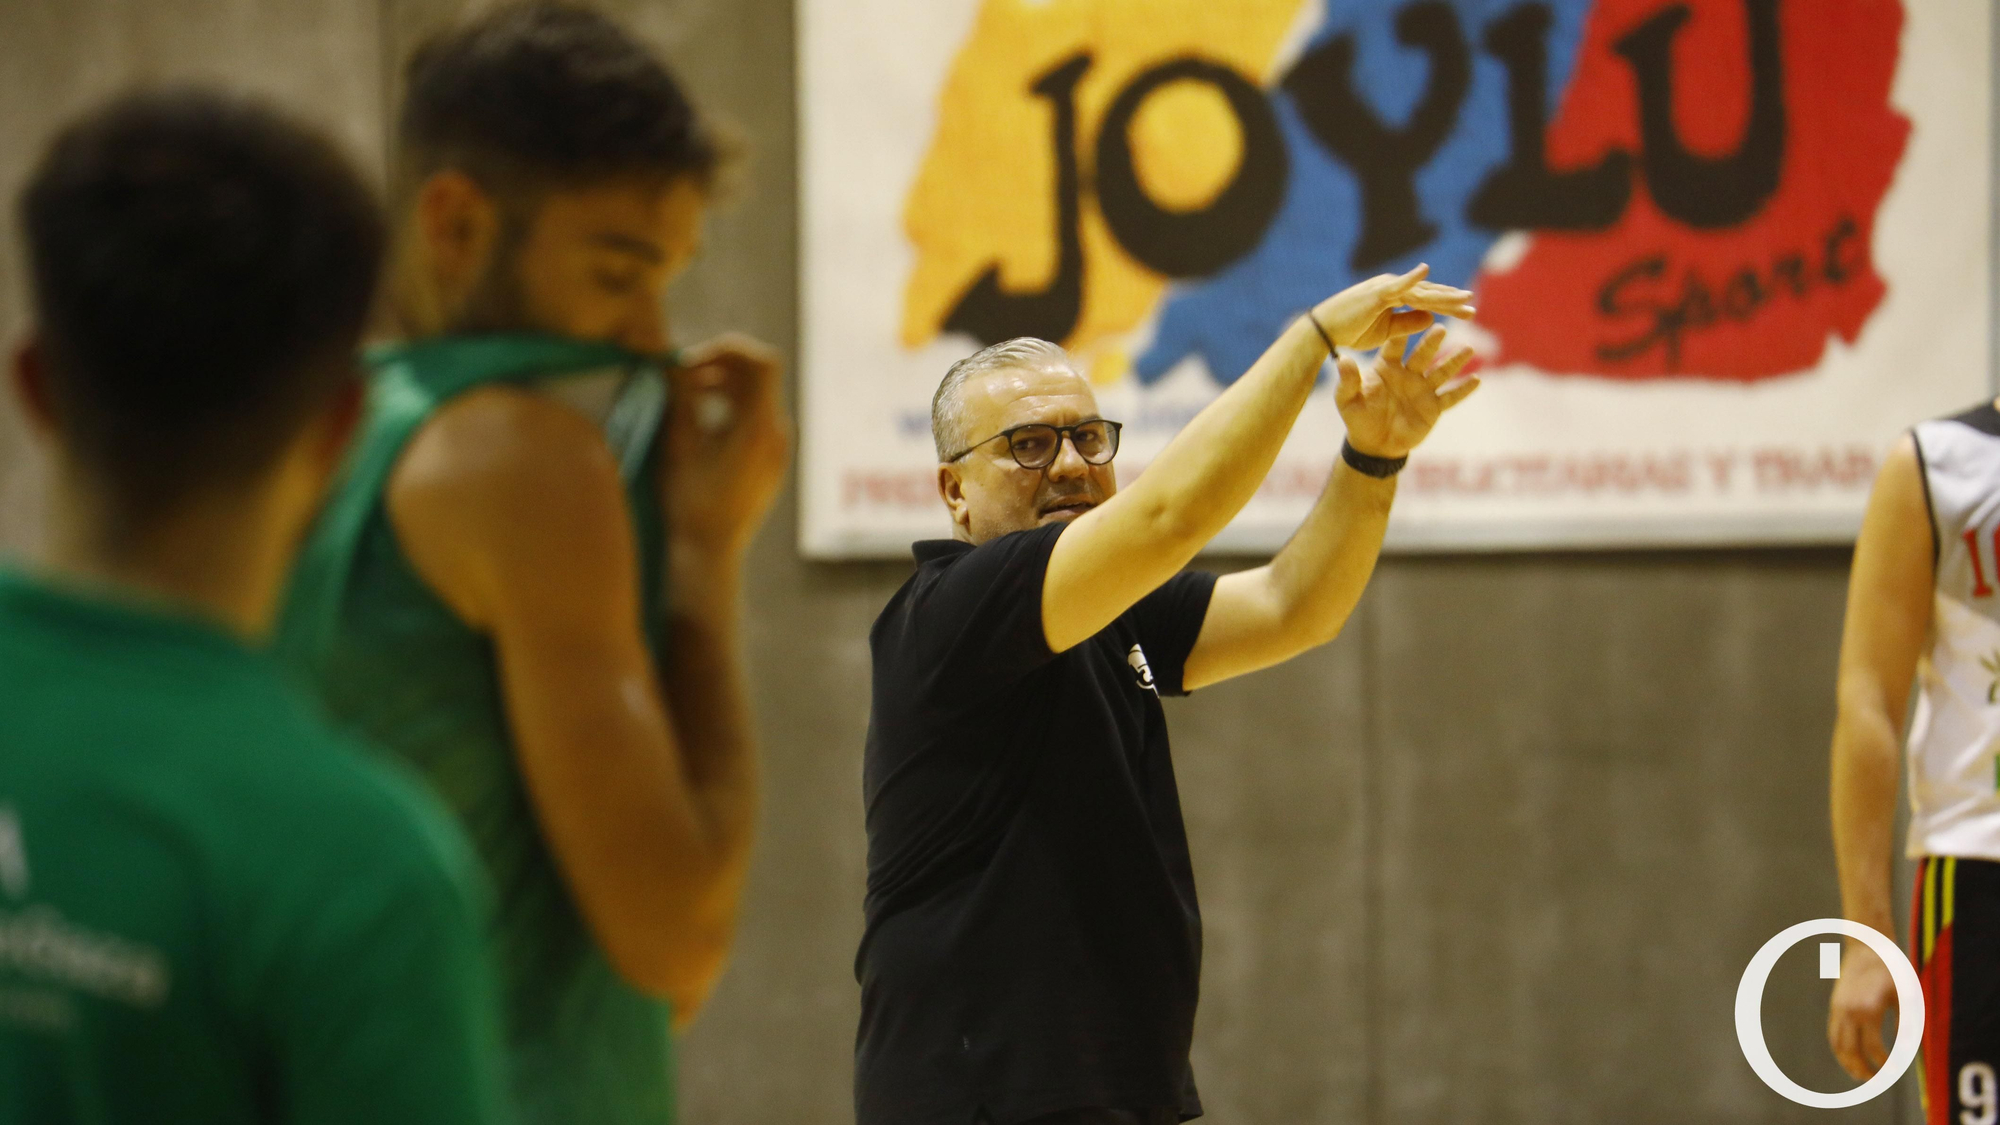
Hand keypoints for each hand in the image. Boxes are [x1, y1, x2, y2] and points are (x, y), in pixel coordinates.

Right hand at [660, 333, 790, 559]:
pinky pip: (755, 420)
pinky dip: (729, 408)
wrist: (709, 555)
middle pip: (757, 378)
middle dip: (719, 367)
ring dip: (721, 386)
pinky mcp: (769, 462)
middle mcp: (776, 436)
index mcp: (758, 429)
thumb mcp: (676, 447)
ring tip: (684, 395)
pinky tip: (698, 422)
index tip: (691, 361)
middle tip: (680, 376)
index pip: (762, 363)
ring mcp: (776, 450)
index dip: (728, 350)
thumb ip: (677, 400)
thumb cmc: (688, 505)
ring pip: (755, 398)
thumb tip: (668, 361)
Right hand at [1312, 263, 1475, 350]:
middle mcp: (1393, 287)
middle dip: (1452, 301)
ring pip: (1420, 291)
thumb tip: (1432, 318)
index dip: (1448, 305)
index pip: (1427, 300)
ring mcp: (1386, 287)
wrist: (1324, 330)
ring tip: (1464, 298)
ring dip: (1442, 295)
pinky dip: (1411, 277)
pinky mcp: (1377, 292)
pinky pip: (1398, 285)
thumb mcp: (1387, 331)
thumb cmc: (1351, 331)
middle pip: (1429, 293)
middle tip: (1473, 306)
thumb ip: (1408, 323)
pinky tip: (1425, 271)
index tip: (1468, 312)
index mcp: (1395, 296)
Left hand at [1335, 326, 1477, 459]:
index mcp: (1387, 366)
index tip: (1409, 316)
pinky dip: (1463, 390)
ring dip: (1455, 361)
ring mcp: (1423, 389)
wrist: (1374, 445)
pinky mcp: (1434, 407)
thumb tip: (1341, 359)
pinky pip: (1451, 397)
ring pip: (1442, 371)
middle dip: (1432, 342)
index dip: (1402, 332)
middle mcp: (1408, 373)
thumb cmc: (1358, 419)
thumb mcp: (1348, 400)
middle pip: (1423, 354)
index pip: (1396, 345)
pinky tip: (1477, 380)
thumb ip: (1348, 380)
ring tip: (1468, 349)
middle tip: (1441, 328)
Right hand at [1828, 941, 1897, 1081]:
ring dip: (1847, 1063)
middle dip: (1862, 1070)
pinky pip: (1833, 1034)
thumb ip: (1906, 1023)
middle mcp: (1849, 1012)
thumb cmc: (1892, 969)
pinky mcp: (1835, 1006)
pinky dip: (1839, 1049)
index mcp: (1867, 1010)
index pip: (1874, 1048)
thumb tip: (1906, 1048)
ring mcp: (1838, 1009)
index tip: (1894, 1071)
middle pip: (1850, 1051)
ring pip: (1837, 1045)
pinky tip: (1849, 1056)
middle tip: (1875, 1082)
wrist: (1867, 946)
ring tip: (1860, 1075)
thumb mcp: (1905, 994)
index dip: (1884, 1063)